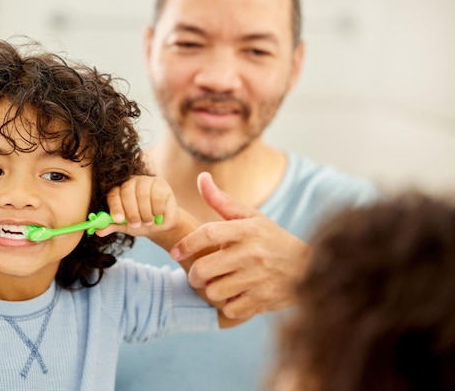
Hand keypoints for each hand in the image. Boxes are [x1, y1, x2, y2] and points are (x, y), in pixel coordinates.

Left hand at [96, 175, 176, 236]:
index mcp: (119, 190)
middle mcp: (131, 182)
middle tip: (135, 225)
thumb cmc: (141, 223)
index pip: (113, 194)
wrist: (161, 224)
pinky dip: (157, 209)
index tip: (119, 220)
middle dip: (131, 212)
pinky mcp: (160, 183)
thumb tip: (98, 231)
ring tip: (148, 222)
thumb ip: (112, 226)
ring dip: (145, 213)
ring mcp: (146, 180)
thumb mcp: (125, 226)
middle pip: (127, 193)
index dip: (115, 207)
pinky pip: (157, 196)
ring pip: (142, 195)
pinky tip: (157, 215)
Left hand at [170, 172, 310, 320]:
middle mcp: (252, 253)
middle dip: (194, 274)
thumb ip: (222, 200)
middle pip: (204, 269)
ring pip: (213, 291)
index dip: (187, 244)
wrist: (311, 268)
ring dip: (211, 290)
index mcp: (247, 230)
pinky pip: (229, 309)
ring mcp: (258, 278)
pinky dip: (228, 305)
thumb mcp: (251, 217)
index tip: (175, 253)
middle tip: (197, 274)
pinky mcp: (263, 300)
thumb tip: (201, 178)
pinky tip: (235, 295)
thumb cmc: (272, 239)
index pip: (208, 233)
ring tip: (219, 283)